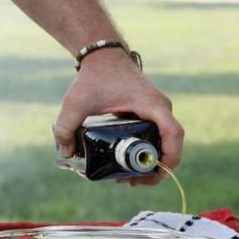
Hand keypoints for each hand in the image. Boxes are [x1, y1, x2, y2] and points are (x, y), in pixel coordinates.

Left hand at [53, 47, 183, 184]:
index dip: (170, 157)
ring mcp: (157, 113)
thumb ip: (65, 126)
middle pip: (170, 145)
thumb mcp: (76, 101)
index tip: (154, 173)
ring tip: (127, 178)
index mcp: (152, 106)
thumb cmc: (95, 75)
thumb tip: (65, 152)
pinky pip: (156, 138)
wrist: (104, 55)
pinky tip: (127, 163)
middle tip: (132, 182)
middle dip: (155, 169)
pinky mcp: (150, 115)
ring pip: (163, 144)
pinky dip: (145, 152)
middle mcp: (161, 110)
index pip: (173, 134)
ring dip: (150, 163)